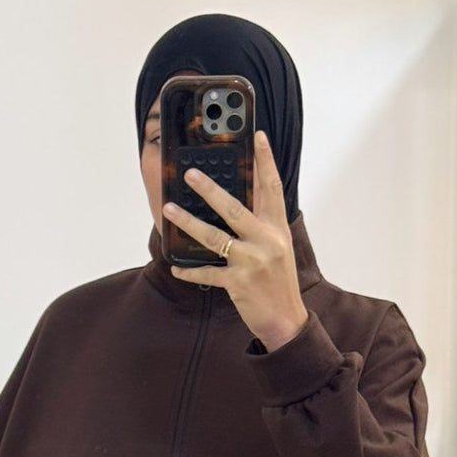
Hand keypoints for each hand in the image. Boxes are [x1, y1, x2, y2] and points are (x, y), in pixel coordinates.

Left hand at [161, 129, 308, 351]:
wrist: (287, 320)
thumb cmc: (278, 282)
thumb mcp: (278, 248)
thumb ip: (261, 225)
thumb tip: (235, 204)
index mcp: (277, 228)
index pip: (271, 188)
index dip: (266, 161)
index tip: (258, 137)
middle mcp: (266, 241)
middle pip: (235, 208)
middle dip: (210, 190)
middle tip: (190, 175)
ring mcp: (252, 261)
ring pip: (215, 237)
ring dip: (189, 222)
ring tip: (170, 210)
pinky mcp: (238, 283)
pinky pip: (208, 272)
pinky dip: (190, 270)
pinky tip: (176, 267)